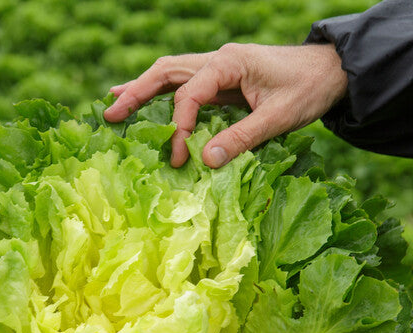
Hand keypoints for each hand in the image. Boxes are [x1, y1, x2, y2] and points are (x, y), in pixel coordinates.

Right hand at [104, 43, 346, 168]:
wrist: (331, 70)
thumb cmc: (309, 89)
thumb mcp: (279, 117)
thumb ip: (241, 137)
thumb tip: (204, 161)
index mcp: (230, 63)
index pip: (190, 94)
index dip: (180, 127)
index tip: (181, 158)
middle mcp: (218, 60)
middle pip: (166, 72)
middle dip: (137, 93)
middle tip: (110, 114)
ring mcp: (217, 67)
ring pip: (170, 74)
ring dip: (142, 89)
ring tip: (114, 103)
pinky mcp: (220, 78)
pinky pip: (182, 83)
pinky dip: (160, 93)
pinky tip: (142, 98)